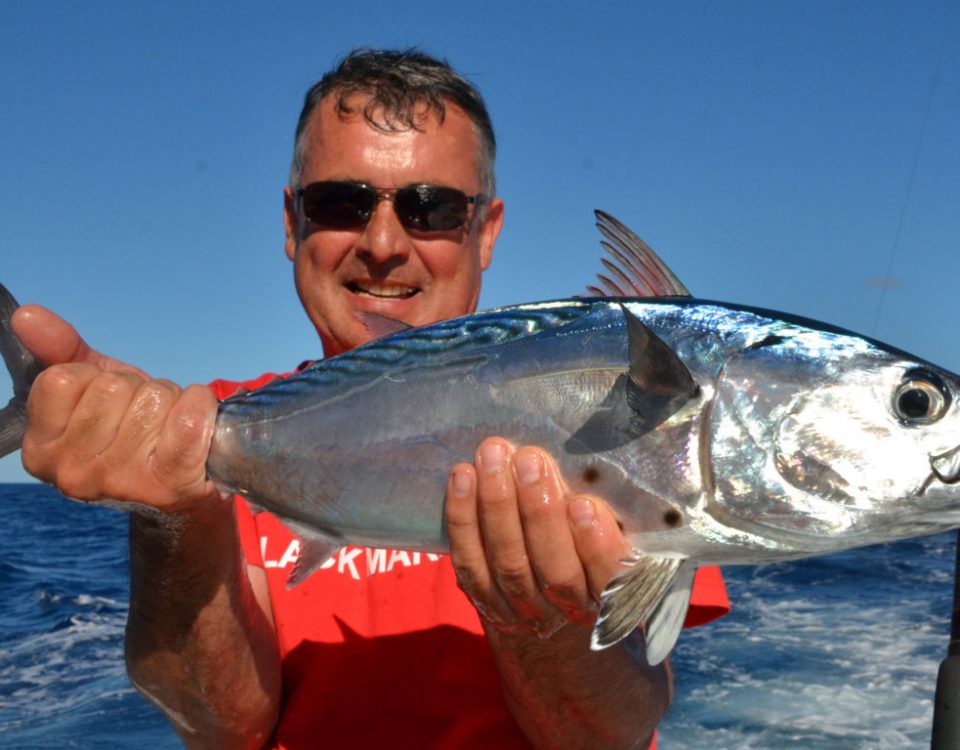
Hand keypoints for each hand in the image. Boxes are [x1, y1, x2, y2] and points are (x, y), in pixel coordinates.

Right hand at [14, 306, 219, 513]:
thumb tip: (26, 314)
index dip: (95, 377)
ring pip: (155, 398)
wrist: (182, 484)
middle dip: (139, 389)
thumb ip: (57, 351)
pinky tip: (197, 425)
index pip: (63, 377)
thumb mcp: (91, 389)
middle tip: (146, 418)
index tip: (109, 403)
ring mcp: (121, 482)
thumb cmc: (132, 429)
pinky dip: (201, 405)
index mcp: (41, 450)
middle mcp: (73, 473)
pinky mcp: (169, 484)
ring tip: (169, 427)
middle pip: (113, 387)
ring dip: (172, 401)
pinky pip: (190, 417)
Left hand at [445, 437, 631, 638]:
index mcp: (612, 596)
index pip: (610, 579)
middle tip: (530, 461)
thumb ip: (604, 514)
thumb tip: (583, 467)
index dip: (597, 546)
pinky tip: (463, 475)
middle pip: (554, 569)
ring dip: (498, 504)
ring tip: (493, 456)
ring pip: (509, 562)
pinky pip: (469, 561)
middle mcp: (567, 609)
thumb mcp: (613, 538)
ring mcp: (522, 610)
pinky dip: (463, 517)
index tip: (583, 505)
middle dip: (539, 511)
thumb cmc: (587, 555)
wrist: (545, 613)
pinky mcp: (483, 600)